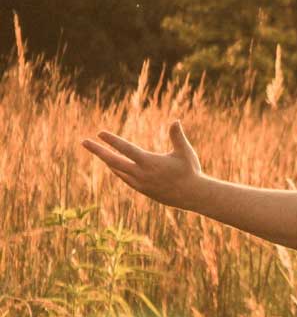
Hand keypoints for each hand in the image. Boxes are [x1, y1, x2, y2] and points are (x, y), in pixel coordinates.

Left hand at [81, 120, 204, 208]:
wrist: (192, 195)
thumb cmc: (190, 171)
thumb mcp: (185, 152)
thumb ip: (177, 136)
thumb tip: (175, 121)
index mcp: (149, 162)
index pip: (126, 148)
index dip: (112, 140)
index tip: (99, 133)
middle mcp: (141, 173)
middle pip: (113, 160)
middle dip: (98, 150)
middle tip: (84, 141)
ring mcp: (140, 183)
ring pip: (117, 170)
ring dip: (107, 160)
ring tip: (98, 152)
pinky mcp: (142, 189)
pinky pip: (124, 178)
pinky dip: (117, 170)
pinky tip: (113, 166)